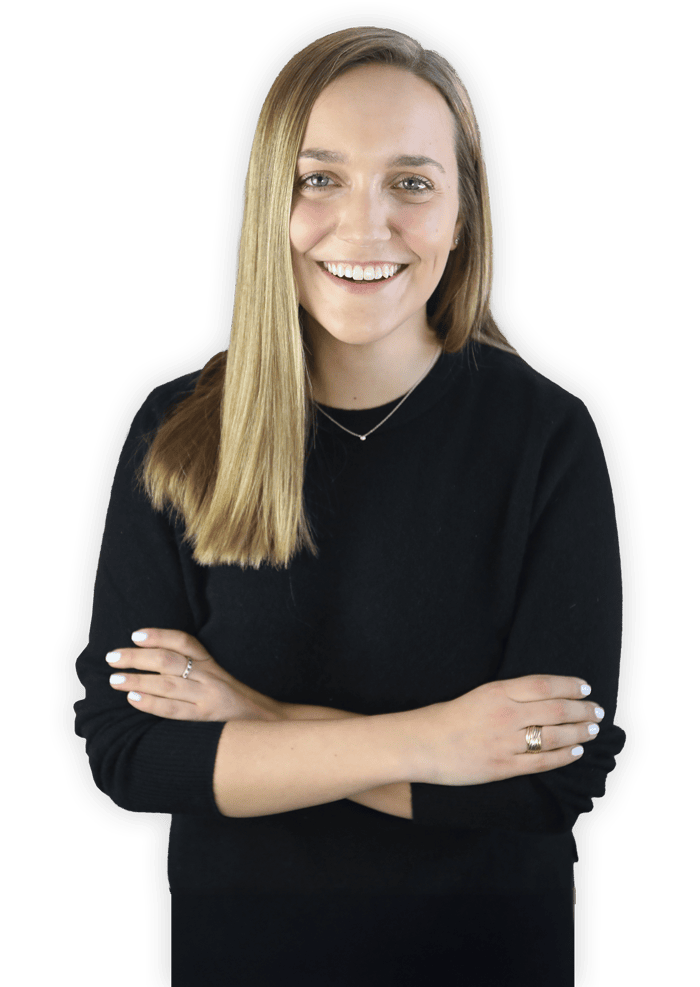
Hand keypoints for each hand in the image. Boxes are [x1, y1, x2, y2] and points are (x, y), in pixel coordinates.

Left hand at [106, 628, 284, 722]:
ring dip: (137, 679)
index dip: (159, 635)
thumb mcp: (218, 679)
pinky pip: (174, 709)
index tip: (136, 635)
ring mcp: (207, 696)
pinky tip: (133, 699)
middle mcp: (208, 676)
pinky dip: (152, 703)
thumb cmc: (236, 703)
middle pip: (168, 660)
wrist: (267, 723)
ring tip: (115, 679)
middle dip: (137, 657)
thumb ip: (193, 671)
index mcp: (211, 664)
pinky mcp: (206, 717)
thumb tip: (154, 665)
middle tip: (112, 657)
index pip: (184, 642)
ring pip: (167, 683)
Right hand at [411, 674, 603, 786]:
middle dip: (582, 710)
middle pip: (555, 710)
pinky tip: (576, 752)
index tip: (585, 687)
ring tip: (592, 730)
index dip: (569, 686)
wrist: (420, 745)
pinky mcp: (503, 767)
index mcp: (497, 692)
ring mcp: (505, 743)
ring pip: (554, 737)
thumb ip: (509, 695)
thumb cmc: (445, 717)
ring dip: (579, 733)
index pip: (544, 685)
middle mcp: (505, 715)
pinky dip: (563, 756)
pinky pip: (542, 762)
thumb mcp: (479, 695)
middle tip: (597, 710)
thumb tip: (544, 697)